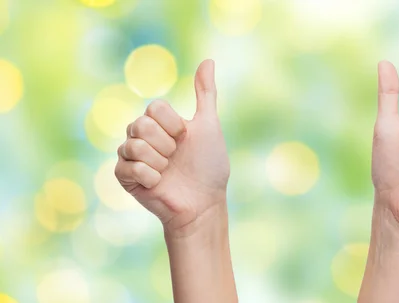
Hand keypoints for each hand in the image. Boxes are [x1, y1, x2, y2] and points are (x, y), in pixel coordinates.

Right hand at [115, 60, 229, 236]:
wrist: (204, 203)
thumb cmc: (209, 166)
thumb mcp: (209, 125)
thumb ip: (205, 93)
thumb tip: (208, 60)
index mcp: (160, 122)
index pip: (154, 108)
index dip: (173, 125)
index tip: (185, 139)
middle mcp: (142, 136)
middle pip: (141, 124)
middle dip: (166, 144)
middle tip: (176, 158)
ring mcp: (131, 156)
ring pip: (133, 145)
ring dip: (159, 161)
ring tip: (168, 172)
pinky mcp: (124, 177)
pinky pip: (128, 166)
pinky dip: (149, 176)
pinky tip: (158, 183)